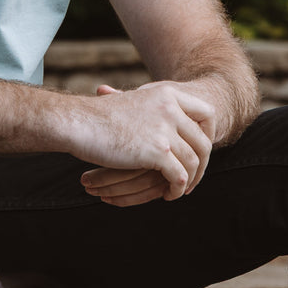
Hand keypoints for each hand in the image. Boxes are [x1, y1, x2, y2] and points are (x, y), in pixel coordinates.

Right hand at [69, 82, 214, 201]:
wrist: (78, 122)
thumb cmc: (98, 116)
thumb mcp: (133, 103)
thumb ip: (154, 110)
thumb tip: (170, 129)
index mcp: (167, 93)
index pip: (207, 113)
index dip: (209, 134)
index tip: (200, 150)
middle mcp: (171, 108)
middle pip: (203, 142)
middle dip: (202, 164)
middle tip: (192, 178)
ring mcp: (165, 130)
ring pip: (194, 162)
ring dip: (190, 180)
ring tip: (179, 189)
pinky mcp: (158, 151)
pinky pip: (179, 176)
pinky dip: (177, 189)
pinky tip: (169, 194)